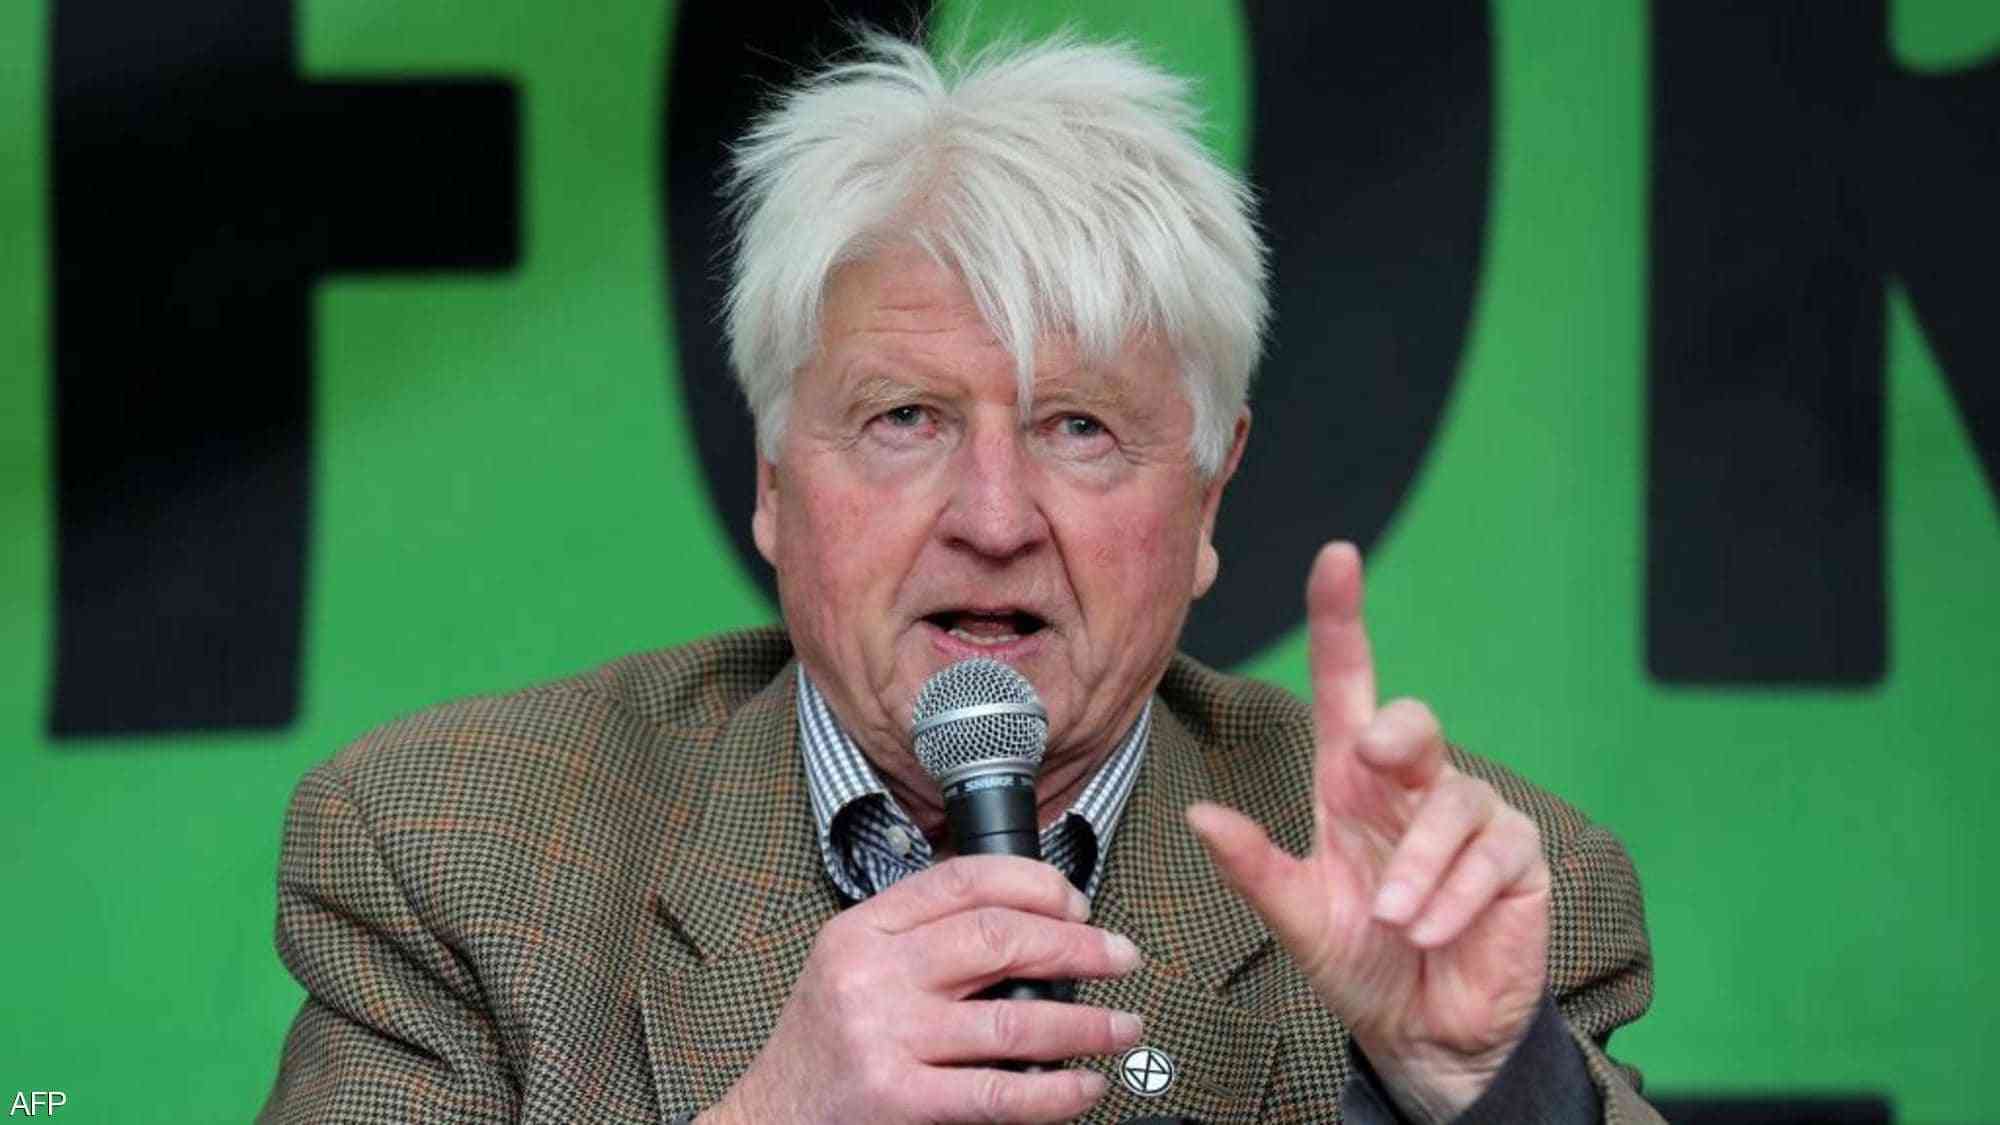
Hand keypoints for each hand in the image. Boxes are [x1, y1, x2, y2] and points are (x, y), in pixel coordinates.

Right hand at [704, 855, 1144, 1123]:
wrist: (767, 1120)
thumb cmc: (821, 1048)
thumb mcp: (850, 967)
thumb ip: (919, 938)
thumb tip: (1027, 922)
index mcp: (863, 929)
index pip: (964, 880)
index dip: (1037, 884)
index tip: (1079, 905)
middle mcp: (872, 974)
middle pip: (999, 938)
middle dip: (1079, 946)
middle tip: (1121, 958)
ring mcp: (886, 1037)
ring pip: (1013, 1016)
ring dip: (1086, 1023)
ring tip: (1123, 1026)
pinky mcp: (899, 1099)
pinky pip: (1000, 1092)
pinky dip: (1057, 1092)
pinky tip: (1085, 1086)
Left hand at [1187, 542, 1549, 1121]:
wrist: (1423, 1034)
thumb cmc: (1361, 962)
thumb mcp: (1297, 918)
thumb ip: (1254, 868)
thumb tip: (1199, 816)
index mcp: (1352, 785)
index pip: (1348, 687)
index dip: (1342, 621)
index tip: (1335, 559)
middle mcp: (1411, 788)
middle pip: (1413, 724)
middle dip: (1396, 734)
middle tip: (1370, 756)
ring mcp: (1470, 819)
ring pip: (1454, 801)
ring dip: (1417, 867)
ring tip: (1393, 920)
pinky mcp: (1517, 858)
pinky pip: (1493, 854)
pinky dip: (1453, 896)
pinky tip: (1429, 931)